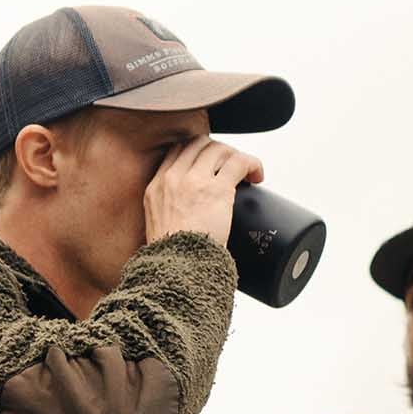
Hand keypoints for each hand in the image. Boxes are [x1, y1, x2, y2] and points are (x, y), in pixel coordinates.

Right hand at [144, 135, 263, 247]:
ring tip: (247, 173)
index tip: (210, 162)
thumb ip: (168, 214)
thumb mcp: (158, 229)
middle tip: (230, 167)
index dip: (197, 151)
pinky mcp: (217, 189)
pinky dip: (252, 164)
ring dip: (236, 157)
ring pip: (219, 149)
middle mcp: (173, 178)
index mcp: (156, 187)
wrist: (178, 269)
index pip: (176, 151)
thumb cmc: (173, 258)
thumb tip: (187, 219)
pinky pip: (239, 163)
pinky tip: (257, 176)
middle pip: (199, 144)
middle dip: (219, 150)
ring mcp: (194, 181)